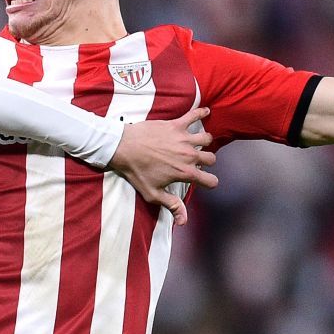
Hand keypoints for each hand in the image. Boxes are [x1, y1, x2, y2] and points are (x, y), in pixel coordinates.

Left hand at [107, 106, 217, 224]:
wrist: (123, 148)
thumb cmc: (136, 171)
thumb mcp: (152, 194)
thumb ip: (171, 206)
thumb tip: (183, 222)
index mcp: (185, 173)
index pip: (210, 181)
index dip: (210, 183)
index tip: (205, 182)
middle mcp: (188, 155)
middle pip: (211, 159)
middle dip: (207, 162)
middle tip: (198, 162)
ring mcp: (184, 139)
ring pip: (206, 138)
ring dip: (204, 142)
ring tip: (197, 143)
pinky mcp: (176, 125)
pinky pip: (194, 115)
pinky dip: (201, 112)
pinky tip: (205, 111)